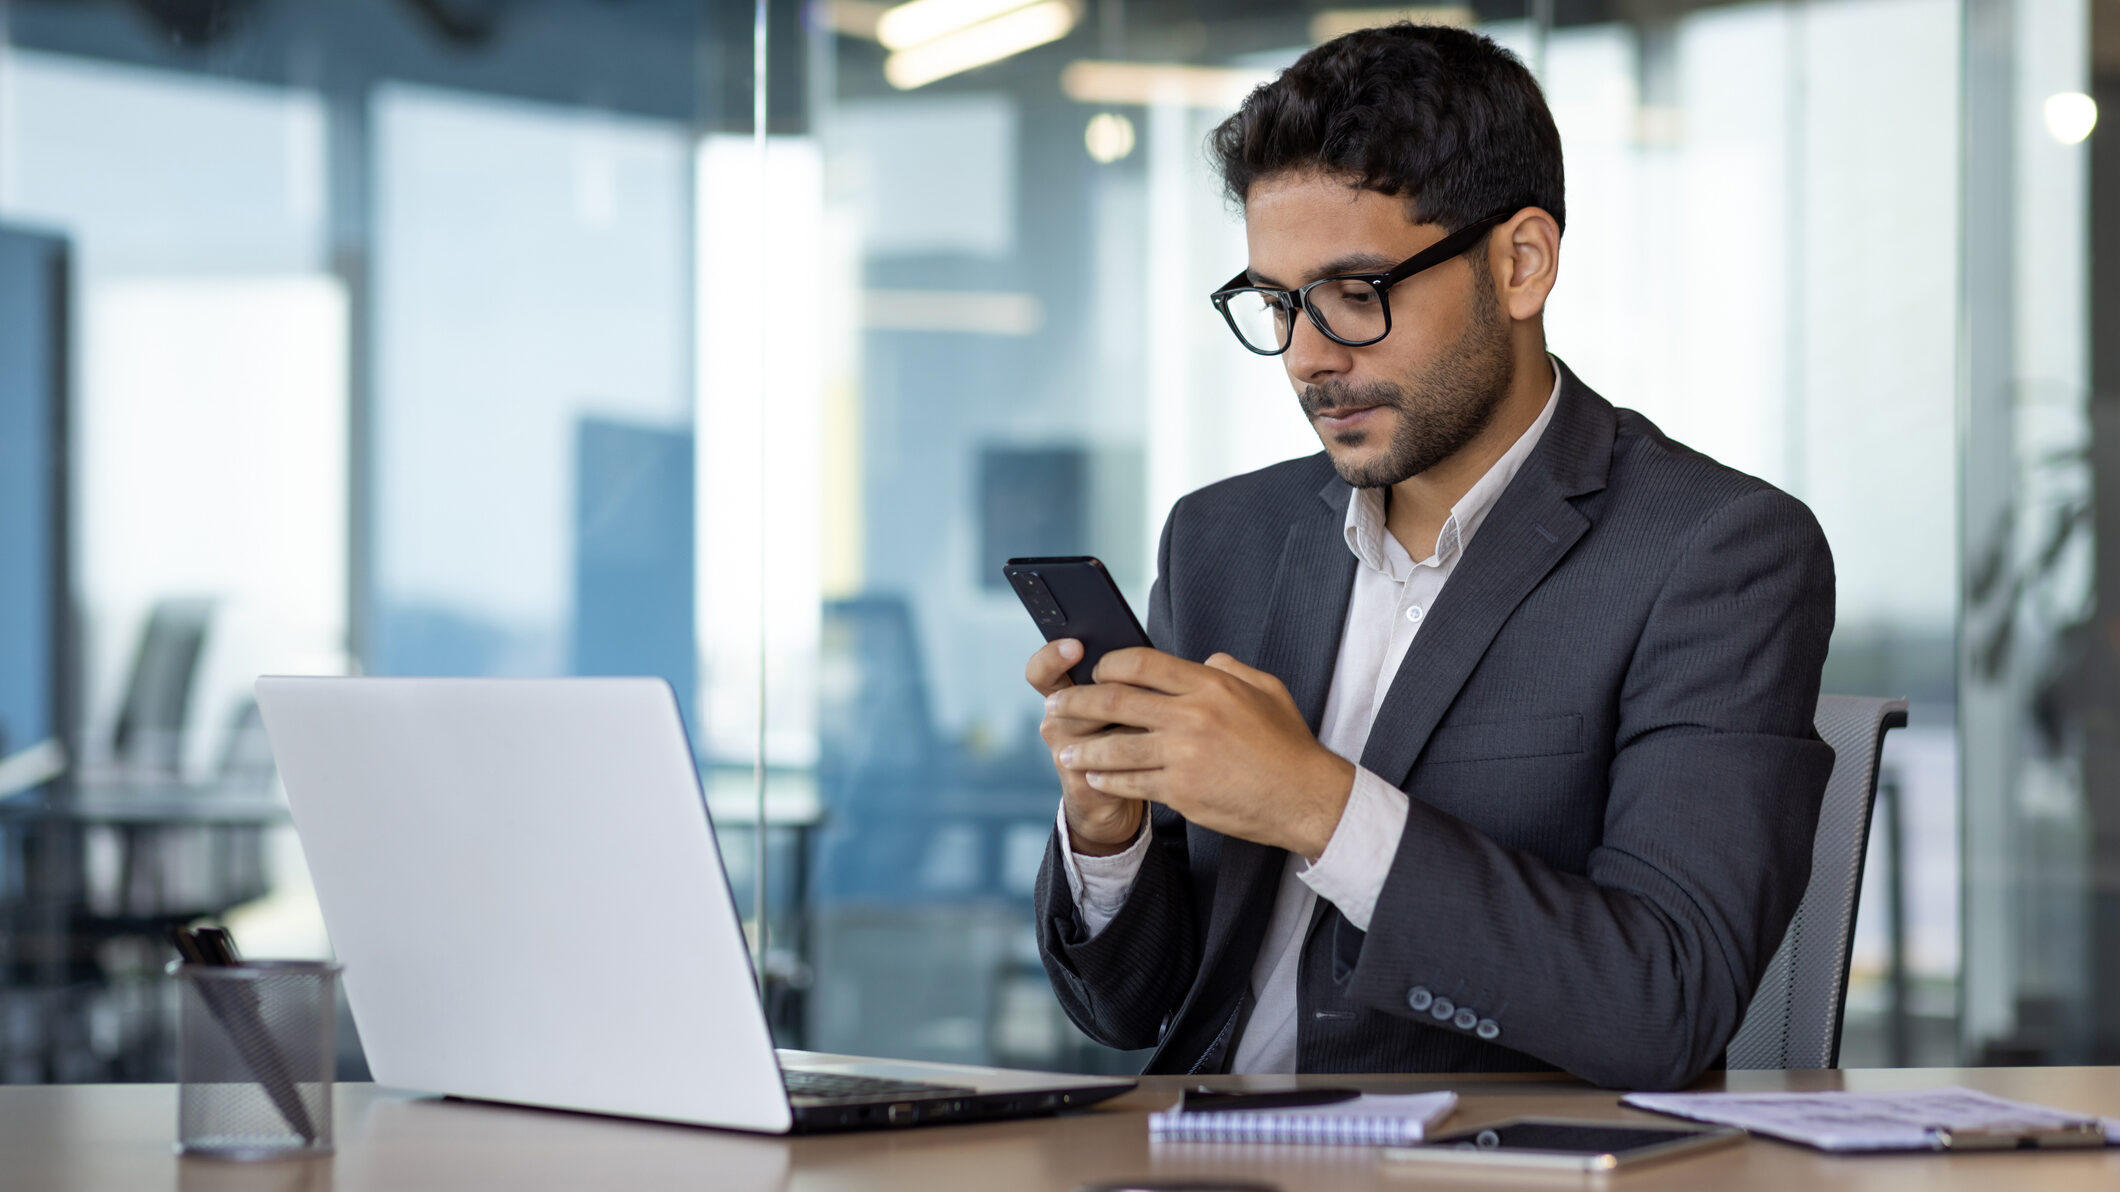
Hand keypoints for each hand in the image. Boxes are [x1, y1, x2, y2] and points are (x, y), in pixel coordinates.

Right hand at [1026, 638, 1145, 854]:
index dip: (1052, 657)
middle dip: (1104, 691)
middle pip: (1073, 697)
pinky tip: (1156, 751)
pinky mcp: (1078, 775)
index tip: (1076, 647)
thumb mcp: (1123, 705)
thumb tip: (1154, 661)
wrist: (1118, 799)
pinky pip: (1109, 754)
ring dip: (1132, 719)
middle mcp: (1056, 719)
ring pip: (1099, 723)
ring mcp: (1063, 749)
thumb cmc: (1126, 739)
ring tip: (1157, 723)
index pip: (1041, 670)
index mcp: (1064, 694)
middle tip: (1126, 684)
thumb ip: (1125, 680)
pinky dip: (1136, 748)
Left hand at [1045, 648, 1356, 858]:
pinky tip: (1093, 779)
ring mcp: (1184, 755)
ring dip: (1083, 749)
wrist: (1305, 797)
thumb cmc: (1287, 744)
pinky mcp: (1182, 791)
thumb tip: (1203, 660)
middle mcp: (1192, 716)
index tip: (1094, 671)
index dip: (1109, 664)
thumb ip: (1230, 669)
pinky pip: (1132, 782)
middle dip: (1077, 703)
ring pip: (1115, 747)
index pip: (1141, 663)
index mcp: (1209, 685)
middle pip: (1115, 701)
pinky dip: (1107, 780)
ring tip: (1064, 751)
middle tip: (1056, 707)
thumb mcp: (1265, 690)